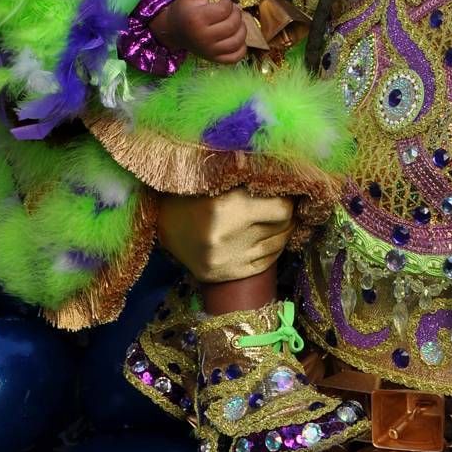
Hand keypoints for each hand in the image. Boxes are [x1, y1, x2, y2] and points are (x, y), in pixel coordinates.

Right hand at [150, 0, 246, 63]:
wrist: (173, 31)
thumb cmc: (184, 9)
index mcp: (197, 18)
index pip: (225, 9)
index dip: (228, 2)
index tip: (223, 1)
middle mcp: (204, 37)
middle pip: (233, 24)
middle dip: (236, 14)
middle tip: (230, 11)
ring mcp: (209, 51)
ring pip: (237, 41)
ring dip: (242, 29)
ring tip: (235, 23)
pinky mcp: (214, 59)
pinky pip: (235, 57)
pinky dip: (241, 48)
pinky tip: (236, 38)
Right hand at [157, 188, 294, 281]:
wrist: (160, 220)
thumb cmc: (196, 191)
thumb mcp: (221, 176)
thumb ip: (254, 176)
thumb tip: (291, 177)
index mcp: (228, 206)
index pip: (282, 209)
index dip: (288, 199)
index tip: (285, 192)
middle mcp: (228, 236)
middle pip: (282, 228)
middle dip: (287, 216)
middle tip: (283, 205)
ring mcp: (225, 260)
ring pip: (276, 246)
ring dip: (282, 232)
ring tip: (276, 221)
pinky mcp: (222, 274)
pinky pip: (264, 264)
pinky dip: (272, 250)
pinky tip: (268, 238)